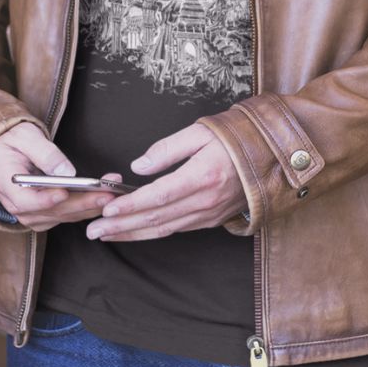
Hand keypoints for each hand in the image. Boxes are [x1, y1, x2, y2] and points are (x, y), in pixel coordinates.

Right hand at [0, 121, 122, 230]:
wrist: (3, 151)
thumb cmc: (12, 141)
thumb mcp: (25, 138)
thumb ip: (45, 154)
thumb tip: (66, 171)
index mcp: (7, 185)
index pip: (26, 200)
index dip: (46, 199)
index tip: (64, 192)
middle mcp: (18, 206)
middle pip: (52, 211)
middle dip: (82, 203)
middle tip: (106, 194)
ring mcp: (31, 214)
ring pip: (63, 216)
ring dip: (89, 207)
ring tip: (112, 194)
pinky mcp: (44, 215)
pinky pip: (66, 216)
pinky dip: (85, 209)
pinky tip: (102, 199)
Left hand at [85, 121, 246, 241]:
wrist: (274, 155)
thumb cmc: (237, 137)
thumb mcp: (201, 131)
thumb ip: (167, 149)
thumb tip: (138, 166)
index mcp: (202, 176)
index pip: (158, 196)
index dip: (130, 205)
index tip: (106, 209)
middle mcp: (205, 201)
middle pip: (156, 218)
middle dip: (121, 227)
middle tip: (93, 231)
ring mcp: (210, 214)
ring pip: (165, 229)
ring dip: (133, 234)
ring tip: (106, 236)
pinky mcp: (212, 219)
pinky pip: (178, 229)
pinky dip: (153, 232)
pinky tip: (136, 231)